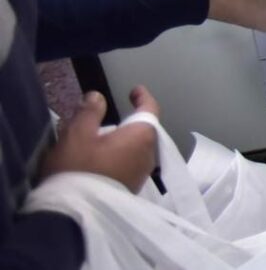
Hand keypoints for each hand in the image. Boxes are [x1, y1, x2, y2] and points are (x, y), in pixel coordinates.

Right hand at [39, 86, 159, 192]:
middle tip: (115, 115)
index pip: (150, 110)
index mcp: (141, 136)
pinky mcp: (131, 189)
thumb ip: (90, 112)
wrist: (73, 215)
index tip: (135, 90)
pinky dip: (122, 156)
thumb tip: (97, 96)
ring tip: (106, 137)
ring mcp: (141, 174)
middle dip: (132, 122)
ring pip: (138, 149)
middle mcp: (148, 154)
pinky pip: (131, 164)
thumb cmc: (78, 169)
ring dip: (125, 141)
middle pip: (145, 131)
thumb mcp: (77, 135)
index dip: (143, 98)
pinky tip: (105, 159)